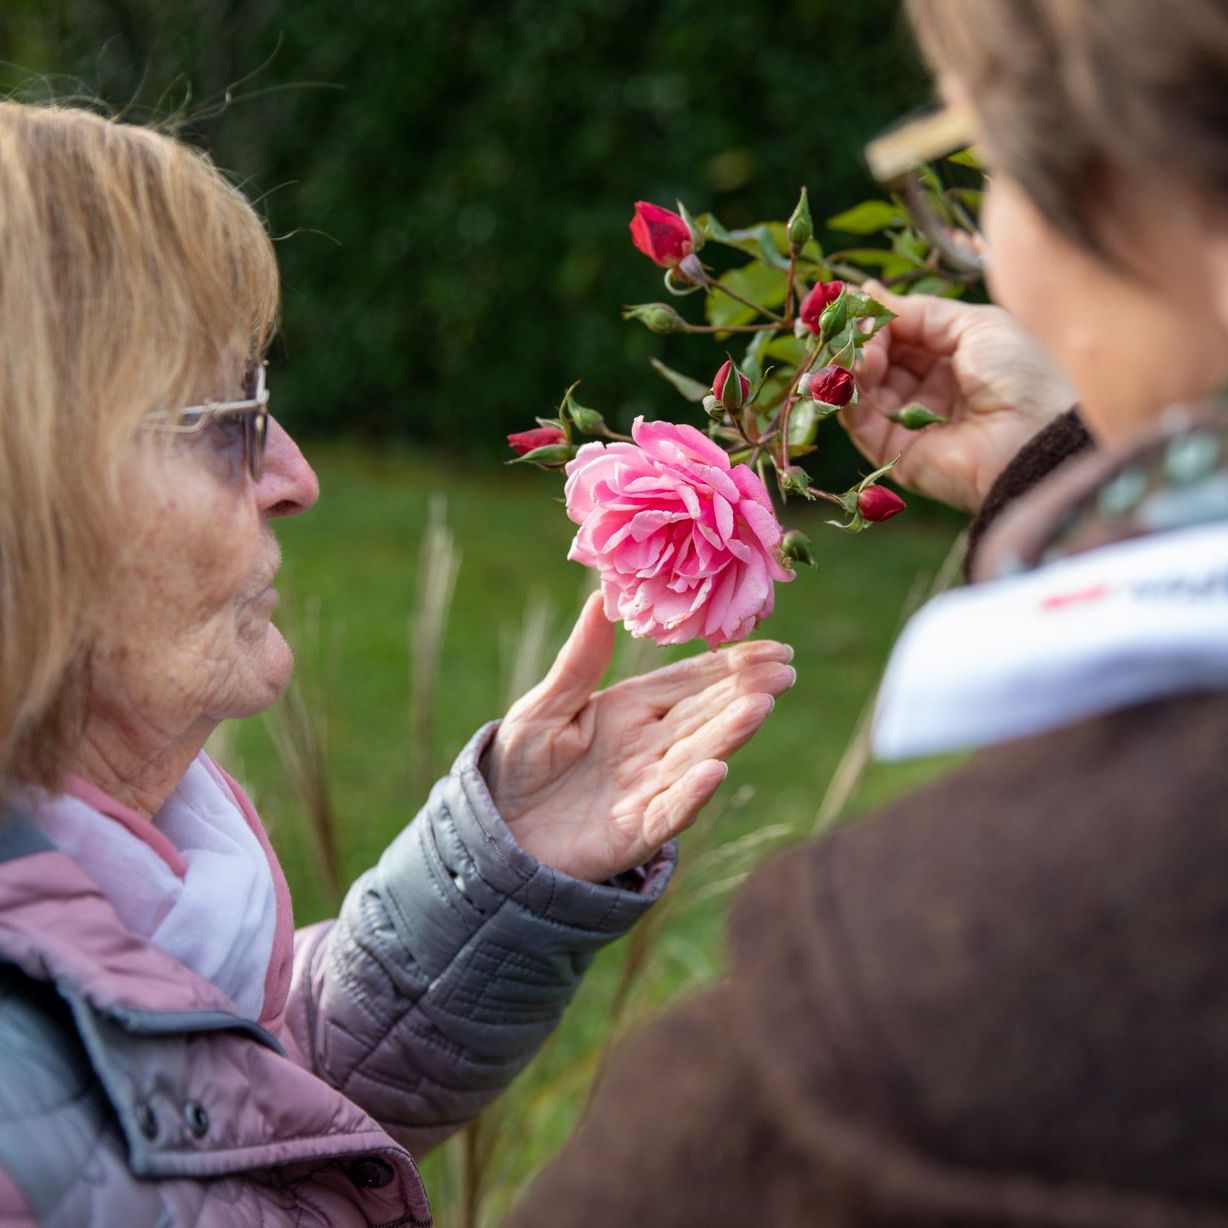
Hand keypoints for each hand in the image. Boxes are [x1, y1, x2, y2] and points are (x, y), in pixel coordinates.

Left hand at [483, 593, 794, 882]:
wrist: (497, 833)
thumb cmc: (520, 764)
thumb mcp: (544, 704)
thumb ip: (579, 660)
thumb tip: (600, 596)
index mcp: (632, 710)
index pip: (690, 682)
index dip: (730, 664)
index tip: (772, 646)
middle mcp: (650, 748)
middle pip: (705, 715)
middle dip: (745, 692)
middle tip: (785, 670)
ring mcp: (647, 790)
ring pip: (696, 757)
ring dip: (729, 734)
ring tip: (760, 707)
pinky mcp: (634, 832)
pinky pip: (668, 811)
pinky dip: (691, 794)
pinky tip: (715, 771)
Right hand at [843, 282, 1076, 513]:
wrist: (1035, 439)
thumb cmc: (1020, 376)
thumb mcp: (975, 324)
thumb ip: (919, 312)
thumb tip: (869, 293)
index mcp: (952, 359)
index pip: (901, 334)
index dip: (878, 318)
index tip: (856, 301)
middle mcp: (927, 390)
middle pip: (878, 359)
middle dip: (864, 340)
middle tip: (859, 331)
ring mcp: (908, 422)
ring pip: (863, 389)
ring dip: (856, 366)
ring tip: (865, 357)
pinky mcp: (893, 452)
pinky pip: (860, 422)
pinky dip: (848, 397)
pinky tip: (854, 376)